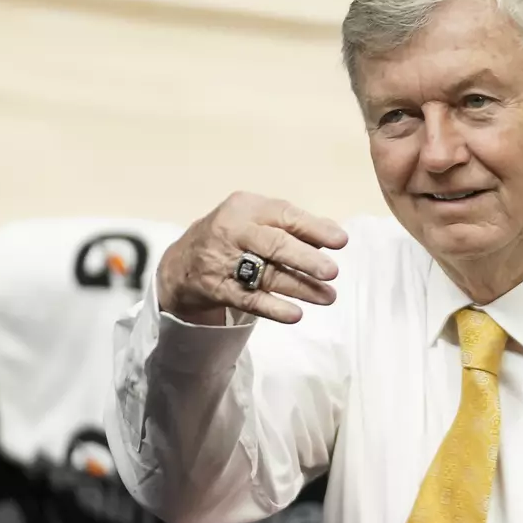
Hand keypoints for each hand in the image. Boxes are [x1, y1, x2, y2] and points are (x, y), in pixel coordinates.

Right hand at [156, 192, 347, 324]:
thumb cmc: (233, 235)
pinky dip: (273, 308)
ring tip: (328, 297)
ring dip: (299, 288)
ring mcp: (222, 261)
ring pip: (265, 275)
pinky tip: (295, 314)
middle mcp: (233, 230)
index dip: (314, 228)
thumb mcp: (256, 218)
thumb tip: (333, 235)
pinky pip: (249, 300)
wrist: (181, 262)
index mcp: (246, 207)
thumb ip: (292, 225)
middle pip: (273, 244)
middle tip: (331, 271)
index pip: (284, 215)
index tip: (341, 241)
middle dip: (305, 258)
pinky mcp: (217, 289)